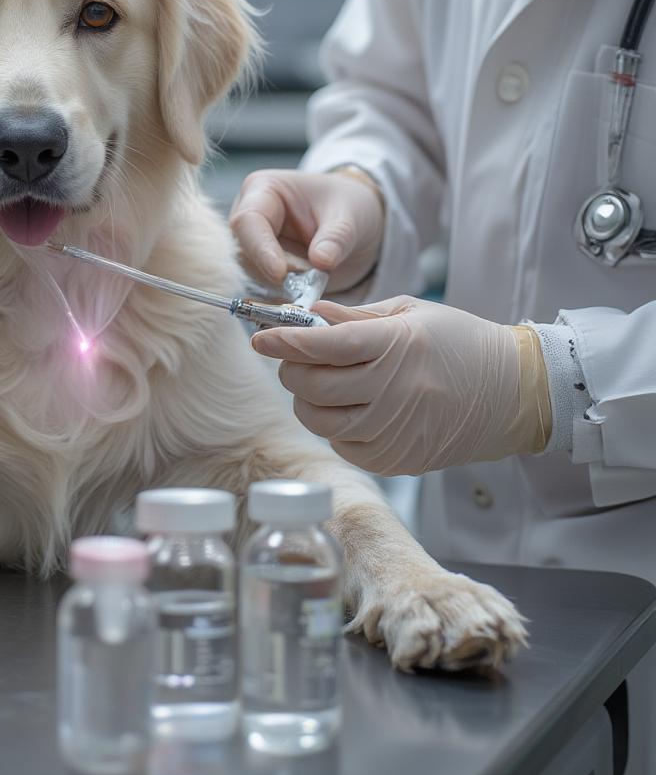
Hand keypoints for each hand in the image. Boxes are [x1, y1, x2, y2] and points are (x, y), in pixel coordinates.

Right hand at [229, 169, 383, 291]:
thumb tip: (321, 259)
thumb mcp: (352, 216)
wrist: (355, 225)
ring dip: (281, 286)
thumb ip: (337, 237)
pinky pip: (262, 289)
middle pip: (244, 252)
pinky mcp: (261, 270)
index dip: (260, 249)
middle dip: (273, 270)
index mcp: (263, 190)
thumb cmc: (349, 206)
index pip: (247, 221)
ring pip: (250, 274)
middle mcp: (249, 218)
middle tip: (308, 277)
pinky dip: (282, 297)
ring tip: (314, 279)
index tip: (280, 274)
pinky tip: (305, 293)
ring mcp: (252, 245)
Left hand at [251, 296, 550, 475]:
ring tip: (319, 382)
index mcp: (397, 346)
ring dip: (306, 399)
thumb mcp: (409, 313)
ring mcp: (394, 431)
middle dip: (291, 367)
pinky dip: (332, 425)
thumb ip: (353, 317)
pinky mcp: (396, 460)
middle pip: (312, 385)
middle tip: (295, 355)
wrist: (514, 394)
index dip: (284, 340)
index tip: (260, 335)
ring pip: (318, 419)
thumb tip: (306, 316)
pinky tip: (348, 408)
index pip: (323, 346)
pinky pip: (341, 445)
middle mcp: (394, 391)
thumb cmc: (459, 343)